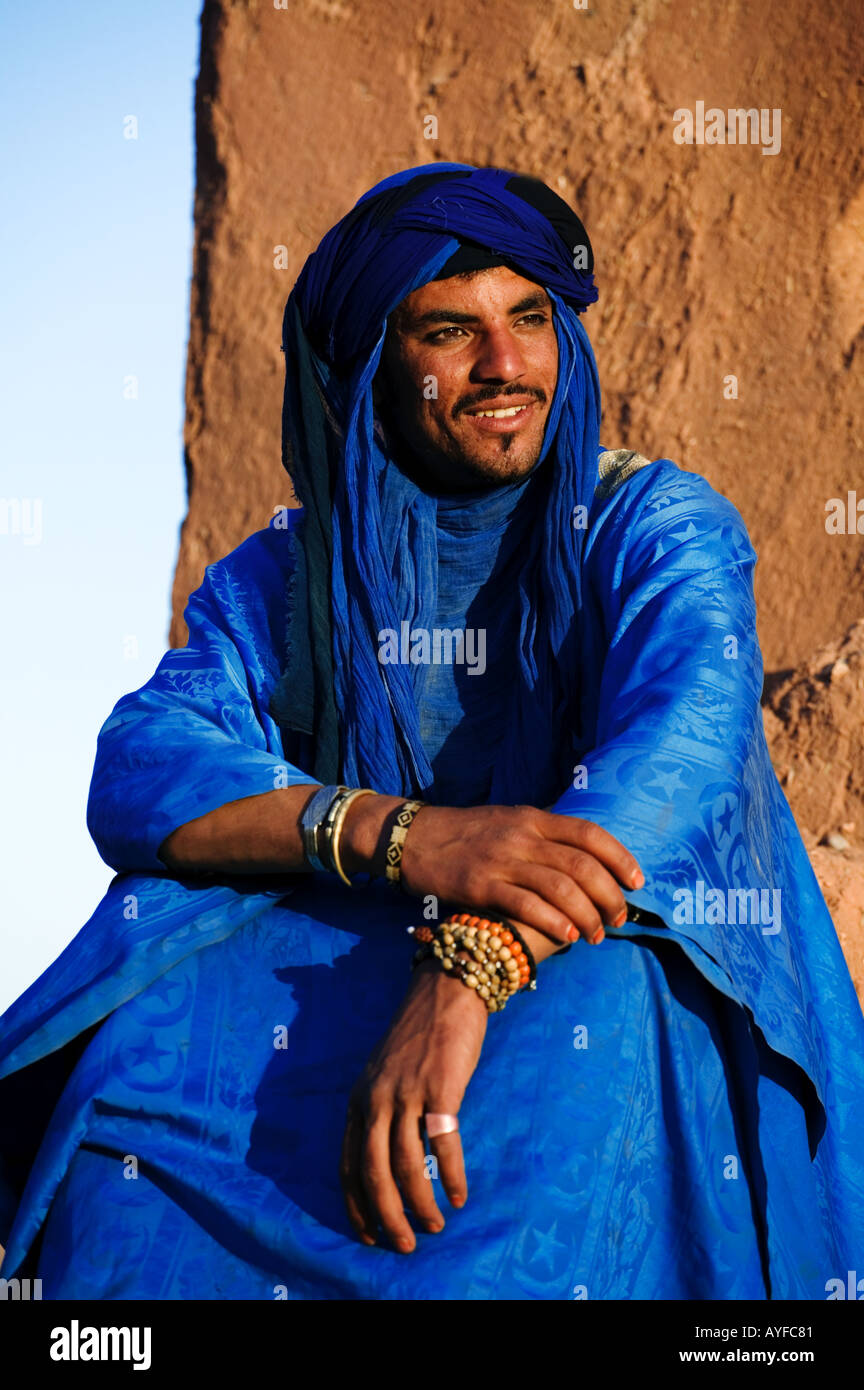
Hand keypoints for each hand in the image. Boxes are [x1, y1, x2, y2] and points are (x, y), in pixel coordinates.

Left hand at [340, 959, 486, 1252]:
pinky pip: (443, 1144)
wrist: (446, 991)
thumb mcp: (383, 1072)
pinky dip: (452, 1175)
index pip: (348, 1165)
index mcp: (359, 1099)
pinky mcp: (442, 1090)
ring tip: (435, 1226)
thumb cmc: (419, 1035)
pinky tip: (460, 1196)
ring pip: (407, 1165)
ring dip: (421, 1203)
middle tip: (404, 1245)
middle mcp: (377, 1099)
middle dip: (387, 1216)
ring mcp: (408, 1094)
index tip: (369, 1236)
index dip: (357, 1205)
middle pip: (374, 1172)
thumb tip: (387, 1160)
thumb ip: (380, 1110)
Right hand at [398, 804, 643, 946]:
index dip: (620, 858)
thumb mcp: (508, 820)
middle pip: (582, 865)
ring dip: (587, 916)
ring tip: (596, 936)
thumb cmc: (464, 833)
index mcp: (533, 818)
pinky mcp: (481, 884)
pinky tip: (568, 938)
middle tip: (618, 919)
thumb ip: (542, 833)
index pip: (590, 834)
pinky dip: (554, 923)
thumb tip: (581, 852)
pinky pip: (528, 905)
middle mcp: (523, 836)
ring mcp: (502, 860)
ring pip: (561, 888)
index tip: (637, 882)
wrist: (412, 838)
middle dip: (609, 896)